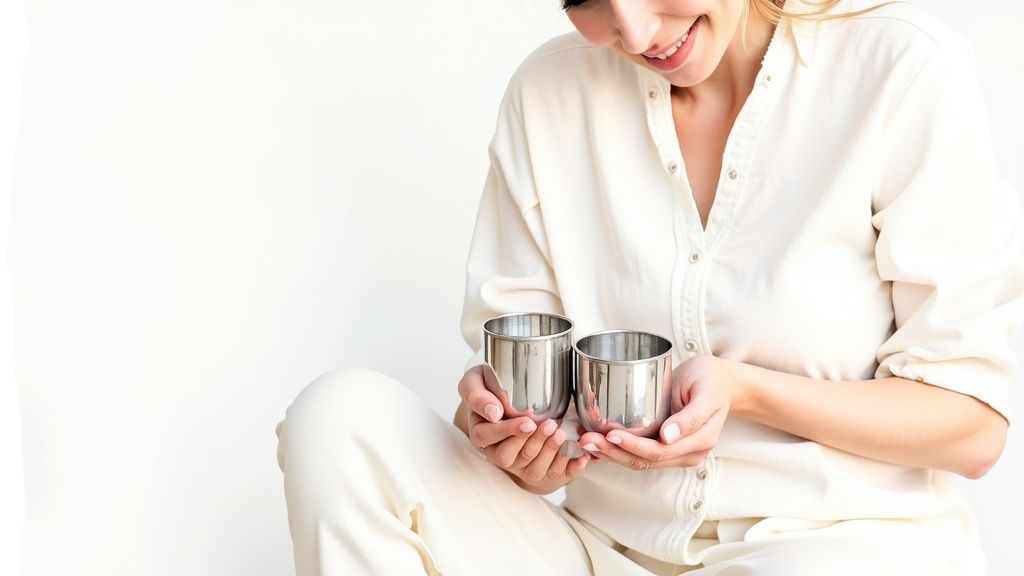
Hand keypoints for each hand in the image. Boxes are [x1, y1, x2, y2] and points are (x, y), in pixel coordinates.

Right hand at [457, 365, 591, 493]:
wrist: (507, 397)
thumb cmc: (489, 387)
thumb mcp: (474, 382)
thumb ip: (477, 395)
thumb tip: (494, 413)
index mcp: (480, 433)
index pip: (487, 438)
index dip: (508, 432)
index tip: (528, 422)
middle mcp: (497, 453)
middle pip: (509, 458)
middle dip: (533, 443)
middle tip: (550, 425)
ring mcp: (518, 464)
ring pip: (531, 470)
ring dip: (549, 453)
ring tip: (561, 433)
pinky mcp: (539, 469)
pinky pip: (553, 476)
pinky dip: (569, 468)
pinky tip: (581, 457)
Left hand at [578, 354, 731, 469]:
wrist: (721, 380)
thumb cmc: (712, 379)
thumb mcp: (706, 392)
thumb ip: (691, 416)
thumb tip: (668, 437)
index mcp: (699, 441)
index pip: (659, 451)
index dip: (632, 446)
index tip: (610, 435)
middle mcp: (687, 452)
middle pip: (644, 460)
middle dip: (613, 452)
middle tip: (587, 439)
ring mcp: (676, 452)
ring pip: (639, 460)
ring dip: (610, 453)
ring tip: (585, 441)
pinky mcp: (665, 445)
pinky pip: (640, 453)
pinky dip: (617, 449)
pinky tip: (598, 442)